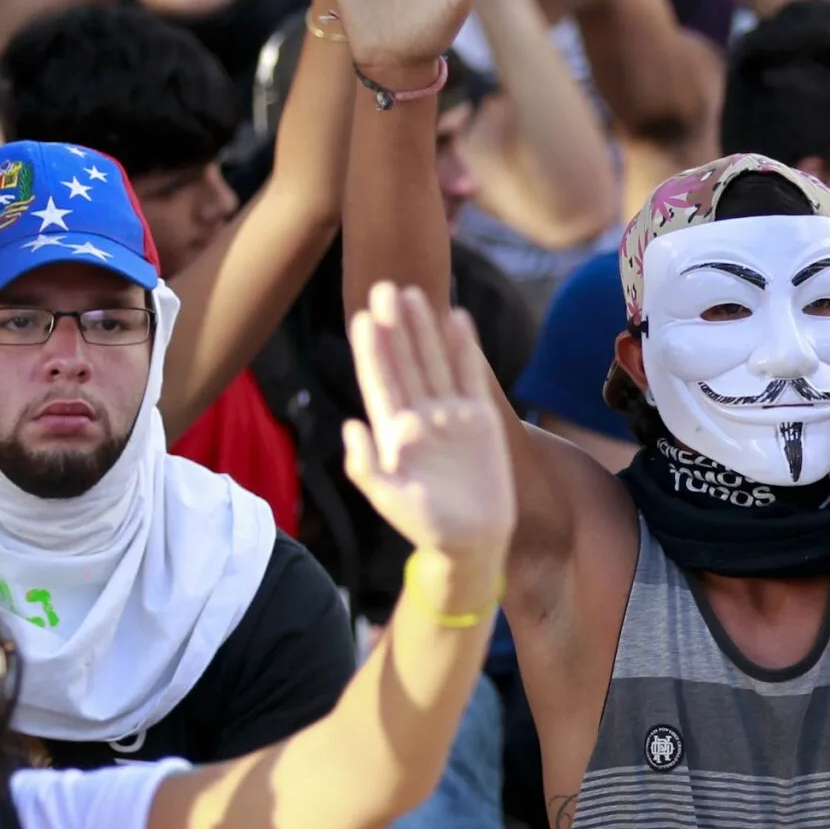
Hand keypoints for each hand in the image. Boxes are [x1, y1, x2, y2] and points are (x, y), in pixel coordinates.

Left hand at [343, 286, 515, 579]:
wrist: (472, 541)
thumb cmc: (426, 526)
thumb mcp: (390, 500)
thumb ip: (367, 467)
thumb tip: (349, 425)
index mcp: (394, 432)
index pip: (381, 382)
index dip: (372, 350)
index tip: (364, 318)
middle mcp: (420, 416)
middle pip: (406, 362)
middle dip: (395, 326)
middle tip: (386, 287)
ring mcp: (450, 415)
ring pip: (435, 361)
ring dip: (425, 328)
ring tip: (415, 292)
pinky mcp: (479, 419)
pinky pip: (471, 375)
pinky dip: (464, 348)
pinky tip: (458, 317)